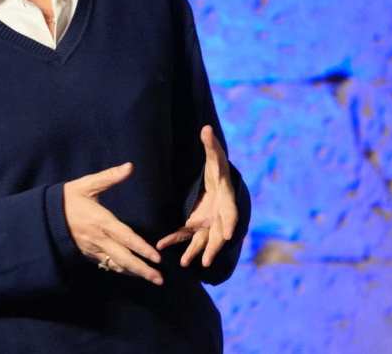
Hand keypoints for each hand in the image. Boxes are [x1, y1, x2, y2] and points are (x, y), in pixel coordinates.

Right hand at [63, 161, 163, 285]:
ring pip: (116, 265)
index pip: (125, 237)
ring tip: (151, 279)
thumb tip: (130, 167)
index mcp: (101, 221)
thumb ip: (109, 177)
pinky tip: (131, 272)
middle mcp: (98, 238)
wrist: (45, 215)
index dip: (141, 248)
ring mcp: (93, 248)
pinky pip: (107, 264)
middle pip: (123, 258)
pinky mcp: (88, 253)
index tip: (156, 258)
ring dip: (134, 273)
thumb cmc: (67, 198)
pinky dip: (120, 269)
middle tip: (159, 280)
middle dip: (142, 270)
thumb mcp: (87, 184)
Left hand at [155, 125, 237, 268]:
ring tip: (186, 263)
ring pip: (203, 240)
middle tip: (208, 261)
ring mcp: (208, 222)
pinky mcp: (196, 224)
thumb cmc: (219, 168)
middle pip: (219, 233)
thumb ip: (211, 145)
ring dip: (195, 252)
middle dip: (214, 247)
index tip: (230, 235)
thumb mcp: (216, 156)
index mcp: (226, 198)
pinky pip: (185, 234)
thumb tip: (206, 128)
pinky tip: (161, 245)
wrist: (220, 182)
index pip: (231, 213)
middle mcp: (220, 214)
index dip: (230, 223)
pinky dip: (174, 239)